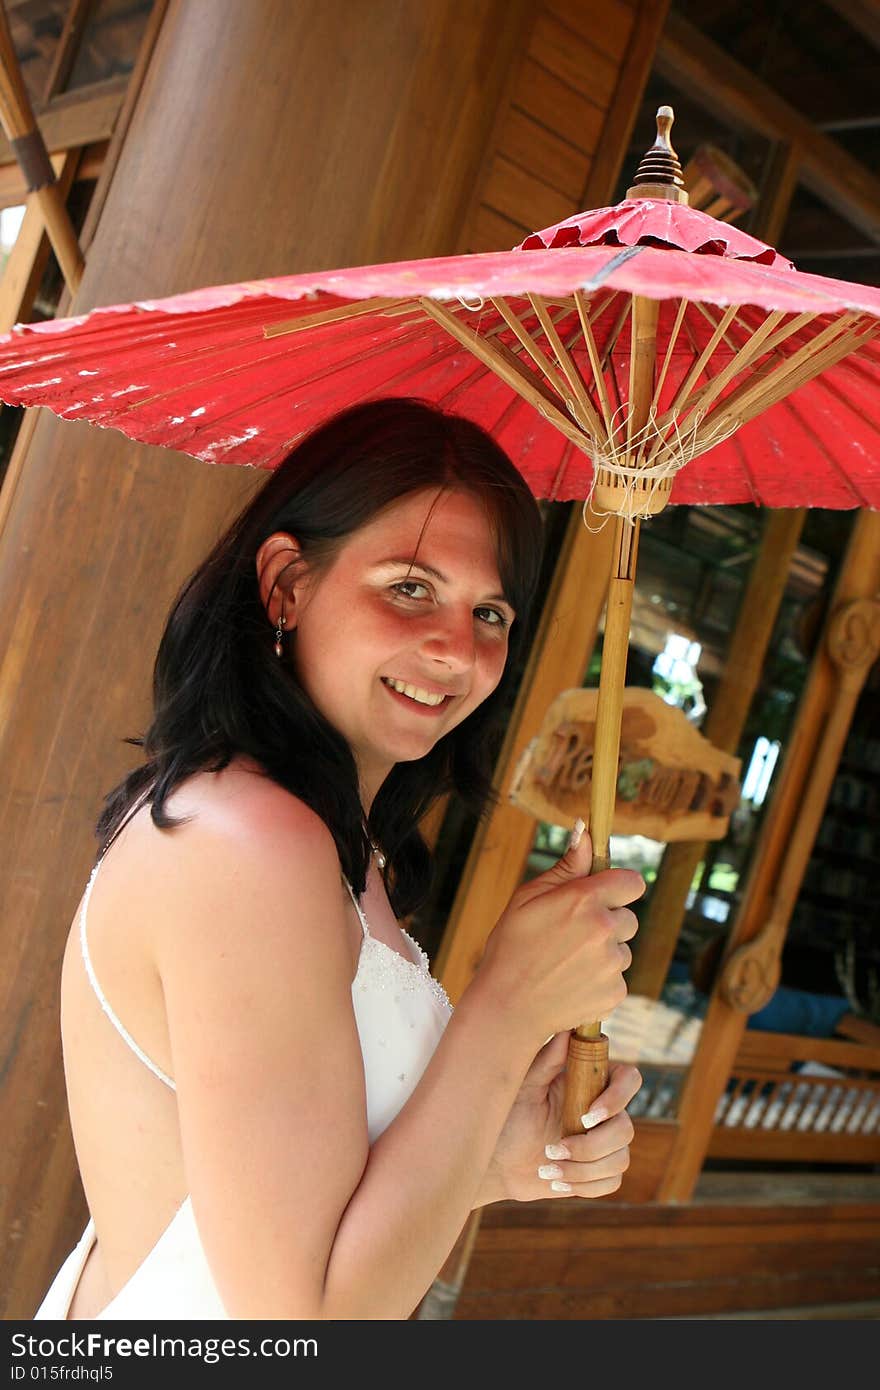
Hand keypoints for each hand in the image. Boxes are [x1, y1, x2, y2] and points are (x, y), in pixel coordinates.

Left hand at [474, 1032, 641, 1205]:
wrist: (497, 1162)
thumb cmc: (508, 1117)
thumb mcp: (524, 1087)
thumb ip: (548, 1061)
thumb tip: (568, 1030)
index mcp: (590, 1084)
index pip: (628, 1079)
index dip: (617, 1098)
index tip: (586, 1116)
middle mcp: (603, 1112)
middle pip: (626, 1128)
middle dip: (590, 1146)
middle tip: (553, 1149)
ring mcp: (604, 1143)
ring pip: (619, 1159)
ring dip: (581, 1169)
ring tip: (547, 1168)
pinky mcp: (600, 1172)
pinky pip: (611, 1182)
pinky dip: (584, 1185)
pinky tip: (556, 1181)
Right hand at [477, 828, 644, 1043]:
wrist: (507, 1007)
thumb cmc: (511, 946)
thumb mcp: (529, 898)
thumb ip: (566, 866)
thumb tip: (585, 832)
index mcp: (585, 900)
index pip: (632, 882)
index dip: (619, 888)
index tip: (605, 896)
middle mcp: (604, 930)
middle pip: (628, 918)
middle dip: (608, 923)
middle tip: (573, 935)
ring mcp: (612, 964)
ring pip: (623, 951)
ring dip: (604, 954)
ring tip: (568, 963)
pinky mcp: (615, 993)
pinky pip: (618, 979)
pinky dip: (601, 981)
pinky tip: (572, 983)